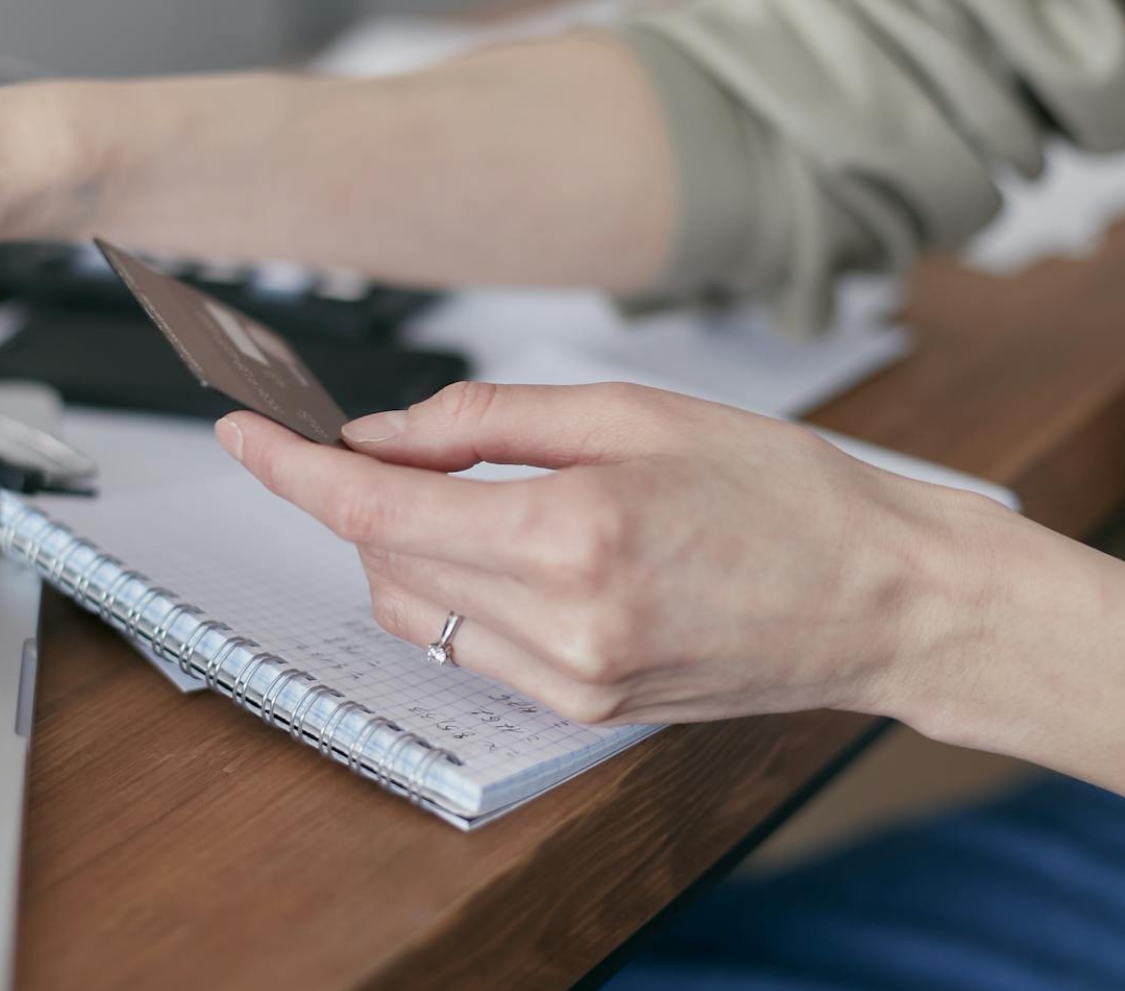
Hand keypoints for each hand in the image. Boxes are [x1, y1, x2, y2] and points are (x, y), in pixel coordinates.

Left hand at [219, 381, 1006, 725]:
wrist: (881, 598)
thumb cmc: (784, 493)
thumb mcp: (634, 412)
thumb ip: (490, 423)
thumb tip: (385, 435)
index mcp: (573, 535)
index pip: (376, 509)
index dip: (291, 469)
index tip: (243, 433)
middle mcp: (564, 626)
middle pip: (383, 564)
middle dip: (360, 499)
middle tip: (387, 443)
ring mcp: (573, 682)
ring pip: (419, 614)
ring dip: (404, 549)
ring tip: (465, 492)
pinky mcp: (586, 711)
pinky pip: (473, 649)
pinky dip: (460, 592)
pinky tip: (509, 549)